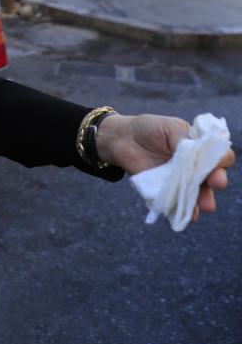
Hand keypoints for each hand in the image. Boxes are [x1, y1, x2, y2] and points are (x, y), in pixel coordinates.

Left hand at [98, 114, 233, 222]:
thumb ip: (183, 139)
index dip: (221, 160)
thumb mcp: (169, 127)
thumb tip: (195, 151)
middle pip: (212, 177)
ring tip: (205, 206)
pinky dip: (181, 210)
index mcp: (200, 148)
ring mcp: (180, 180)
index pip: (219, 156)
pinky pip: (176, 203)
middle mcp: (194, 166)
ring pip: (197, 194)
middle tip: (216, 183)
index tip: (217, 163)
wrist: (122, 139)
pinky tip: (187, 215)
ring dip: (203, 200)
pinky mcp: (165, 191)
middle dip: (217, 181)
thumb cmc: (149, 129)